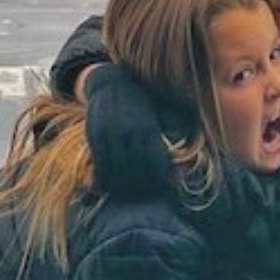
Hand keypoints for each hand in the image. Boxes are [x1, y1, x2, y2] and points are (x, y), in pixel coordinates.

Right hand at [83, 64, 173, 198]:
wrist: (111, 82)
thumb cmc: (142, 102)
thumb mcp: (160, 112)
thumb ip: (172, 134)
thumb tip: (184, 163)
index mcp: (149, 126)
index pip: (157, 164)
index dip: (160, 181)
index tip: (162, 190)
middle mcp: (129, 130)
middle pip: (137, 171)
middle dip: (142, 188)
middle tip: (144, 196)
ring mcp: (110, 133)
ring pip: (117, 171)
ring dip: (122, 188)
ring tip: (127, 194)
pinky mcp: (94, 136)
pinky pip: (100, 165)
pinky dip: (104, 180)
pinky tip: (107, 187)